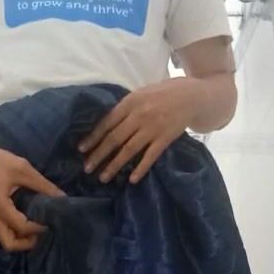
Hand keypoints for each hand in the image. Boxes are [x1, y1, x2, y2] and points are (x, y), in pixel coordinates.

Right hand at [0, 144, 63, 250]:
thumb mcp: (23, 169)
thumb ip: (43, 185)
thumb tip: (62, 198)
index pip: (21, 227)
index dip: (38, 228)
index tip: (51, 221)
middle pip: (9, 244)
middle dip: (27, 243)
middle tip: (42, 232)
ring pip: (5, 239)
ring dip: (22, 239)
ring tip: (37, 227)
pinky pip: (4, 230)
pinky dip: (16, 232)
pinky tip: (28, 221)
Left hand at [79, 78, 201, 183]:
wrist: (192, 95)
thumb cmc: (163, 94)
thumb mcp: (141, 94)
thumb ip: (125, 108)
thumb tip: (104, 124)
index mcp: (130, 102)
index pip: (107, 123)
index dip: (93, 137)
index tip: (81, 150)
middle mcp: (139, 115)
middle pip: (114, 139)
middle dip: (99, 155)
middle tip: (87, 169)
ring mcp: (153, 128)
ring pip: (129, 150)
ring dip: (114, 165)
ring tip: (103, 177)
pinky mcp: (165, 138)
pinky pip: (150, 156)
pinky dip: (140, 168)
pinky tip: (131, 179)